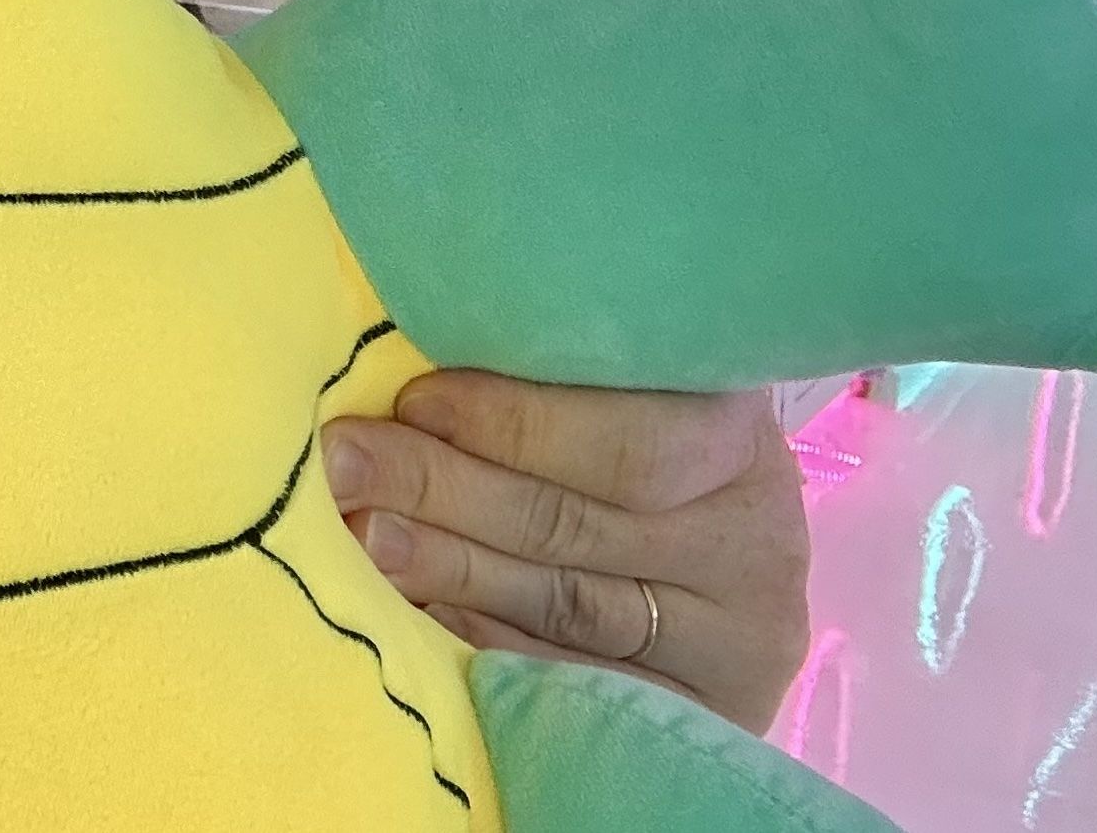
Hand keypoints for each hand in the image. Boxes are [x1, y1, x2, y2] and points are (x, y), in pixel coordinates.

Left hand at [321, 369, 808, 732]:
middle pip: (575, 525)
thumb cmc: (632, 437)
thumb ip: (539, 382)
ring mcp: (734, 640)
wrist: (712, 558)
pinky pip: (569, 680)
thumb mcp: (616, 393)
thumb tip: (398, 381)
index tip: (412, 400)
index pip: (626, 443)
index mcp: (735, 438)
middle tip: (344, 464)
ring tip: (359, 534)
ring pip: (564, 607)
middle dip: (443, 489)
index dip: (513, 422)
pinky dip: (480, 643)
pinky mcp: (705, 714)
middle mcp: (753, 542)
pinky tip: (412, 614)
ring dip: (446, 569)